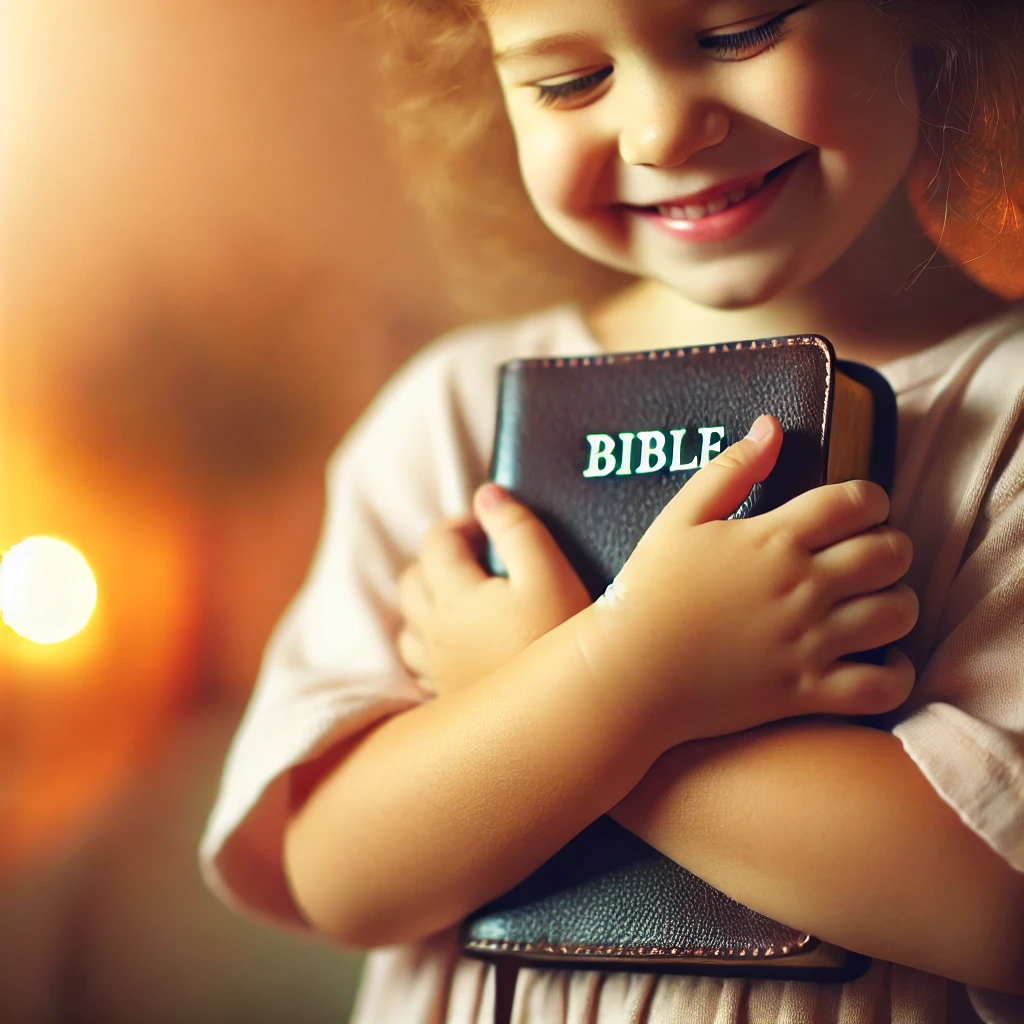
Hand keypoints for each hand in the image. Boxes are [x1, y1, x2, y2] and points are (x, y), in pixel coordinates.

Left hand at [396, 485, 589, 694]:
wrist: (569, 724)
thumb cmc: (563, 643)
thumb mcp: (550, 574)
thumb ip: (516, 528)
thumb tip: (484, 495)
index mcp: (454, 597)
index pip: (436, 543)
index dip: (459, 523)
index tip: (488, 523)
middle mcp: (435, 634)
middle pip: (411, 581)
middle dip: (438, 558)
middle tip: (478, 555)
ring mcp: (438, 671)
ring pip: (409, 625)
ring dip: (428, 601)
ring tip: (467, 597)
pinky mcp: (449, 700)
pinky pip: (420, 665)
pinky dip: (430, 644)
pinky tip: (460, 646)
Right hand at [578, 414, 917, 749]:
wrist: (629, 673)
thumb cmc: (648, 593)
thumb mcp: (678, 519)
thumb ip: (728, 470)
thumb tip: (770, 427)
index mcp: (773, 539)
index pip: (855, 501)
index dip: (871, 498)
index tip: (861, 509)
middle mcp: (801, 586)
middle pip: (890, 552)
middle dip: (893, 547)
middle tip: (874, 554)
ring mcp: (808, 642)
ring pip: (897, 614)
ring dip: (899, 603)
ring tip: (880, 603)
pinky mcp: (806, 691)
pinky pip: (882, 685)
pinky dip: (897, 673)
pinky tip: (884, 659)